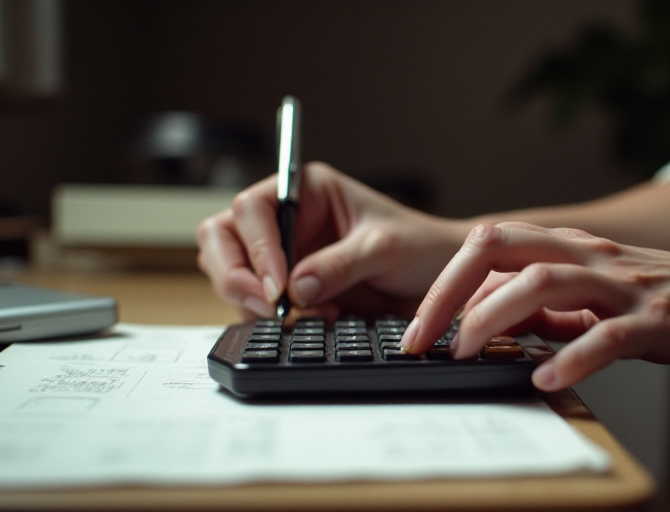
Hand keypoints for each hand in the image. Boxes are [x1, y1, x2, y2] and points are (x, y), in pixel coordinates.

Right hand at [196, 162, 465, 319]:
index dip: (257, 247)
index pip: (253, 209)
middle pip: (224, 240)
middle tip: (268, 305)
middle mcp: (288, 220)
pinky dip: (272, 320)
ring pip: (233, 276)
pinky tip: (312, 321)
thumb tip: (296, 287)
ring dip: (253, 302)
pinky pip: (256, 306)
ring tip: (304, 316)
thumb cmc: (420, 247)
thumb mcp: (383, 249)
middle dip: (236, 275)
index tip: (278, 284)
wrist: (445, 283)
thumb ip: (339, 265)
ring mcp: (284, 257)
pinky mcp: (289, 291)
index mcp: (306, 190)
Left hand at [400, 222, 669, 390]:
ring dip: (495, 317)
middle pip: (502, 249)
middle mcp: (592, 258)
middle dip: (449, 293)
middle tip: (419, 340)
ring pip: (546, 281)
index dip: (443, 284)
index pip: (490, 247)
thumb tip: (499, 325)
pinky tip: (545, 381)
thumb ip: (555, 306)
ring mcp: (625, 286)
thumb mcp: (604, 297)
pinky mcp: (660, 319)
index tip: (414, 329)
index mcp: (574, 251)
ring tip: (466, 354)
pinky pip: (610, 335)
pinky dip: (572, 357)